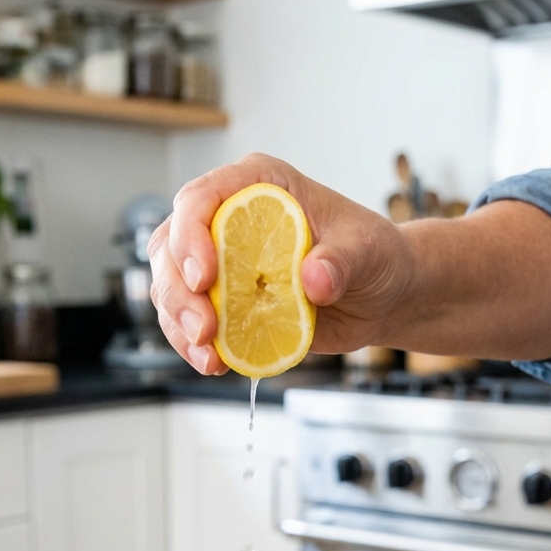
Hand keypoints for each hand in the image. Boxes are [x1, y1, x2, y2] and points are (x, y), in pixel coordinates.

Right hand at [148, 153, 411, 374]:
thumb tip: (314, 279)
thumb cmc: (374, 256)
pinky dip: (193, 345)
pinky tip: (213, 363)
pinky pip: (188, 321)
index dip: (190, 236)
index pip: (201, 198)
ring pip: (170, 286)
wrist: (381, 295)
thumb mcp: (367, 250)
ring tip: (208, 355)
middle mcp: (230, 219)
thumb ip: (341, 261)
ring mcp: (221, 262)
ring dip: (179, 324)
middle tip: (204, 329)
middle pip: (170, 245)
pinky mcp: (225, 302)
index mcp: (259, 186)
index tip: (203, 278)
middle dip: (177, 291)